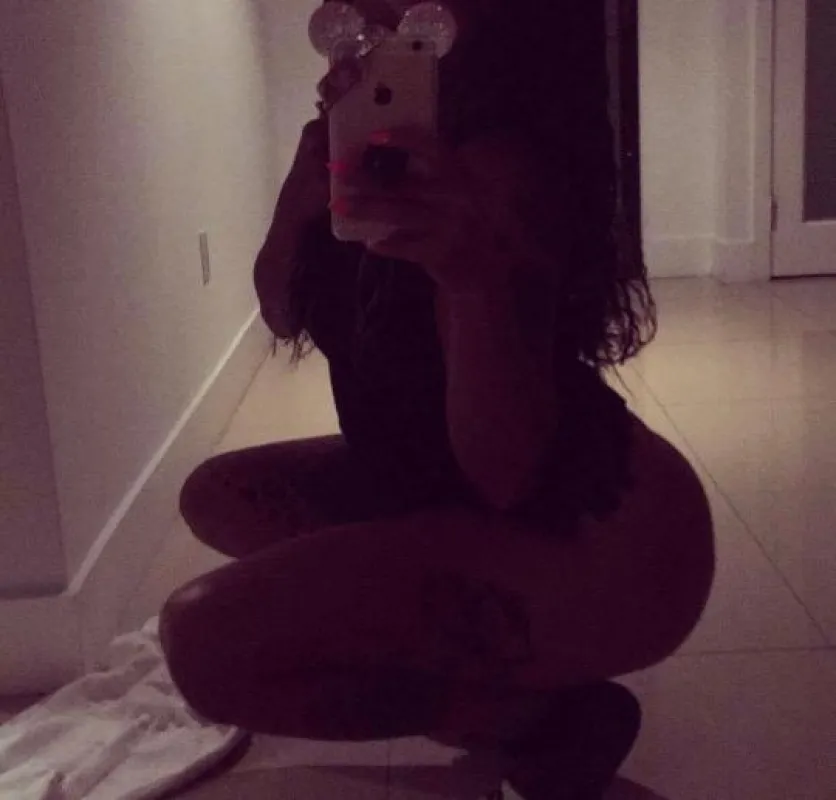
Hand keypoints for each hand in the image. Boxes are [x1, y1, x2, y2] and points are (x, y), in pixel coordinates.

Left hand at [331, 127, 543, 293]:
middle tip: (337, 172)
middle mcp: (457, 197)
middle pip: (404, 184)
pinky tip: (369, 242)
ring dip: (366, 209)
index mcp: (459, 174)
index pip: (432, 149)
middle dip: (367, 178)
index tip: (373, 136)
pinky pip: (404, 247)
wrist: (482, 267)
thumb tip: (378, 159)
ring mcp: (449, 226)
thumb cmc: (459, 221)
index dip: (403, 140)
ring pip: (399, 214)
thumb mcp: (454, 192)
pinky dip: (385, 244)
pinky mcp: (440, 252)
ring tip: (338, 205)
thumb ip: (428, 176)